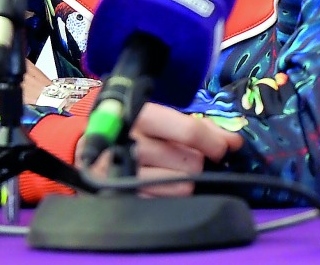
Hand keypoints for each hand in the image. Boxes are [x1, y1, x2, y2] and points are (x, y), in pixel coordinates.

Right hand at [75, 102, 243, 196]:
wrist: (86, 148)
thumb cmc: (132, 129)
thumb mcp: (158, 118)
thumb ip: (197, 126)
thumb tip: (233, 140)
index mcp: (142, 115)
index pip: (189, 131)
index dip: (214, 142)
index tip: (223, 149)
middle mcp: (132, 142)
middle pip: (189, 162)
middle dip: (196, 162)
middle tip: (187, 158)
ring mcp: (125, 171)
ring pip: (181, 186)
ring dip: (185, 181)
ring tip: (171, 171)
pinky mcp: (122, 195)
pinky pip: (165, 203)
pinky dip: (170, 196)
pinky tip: (161, 184)